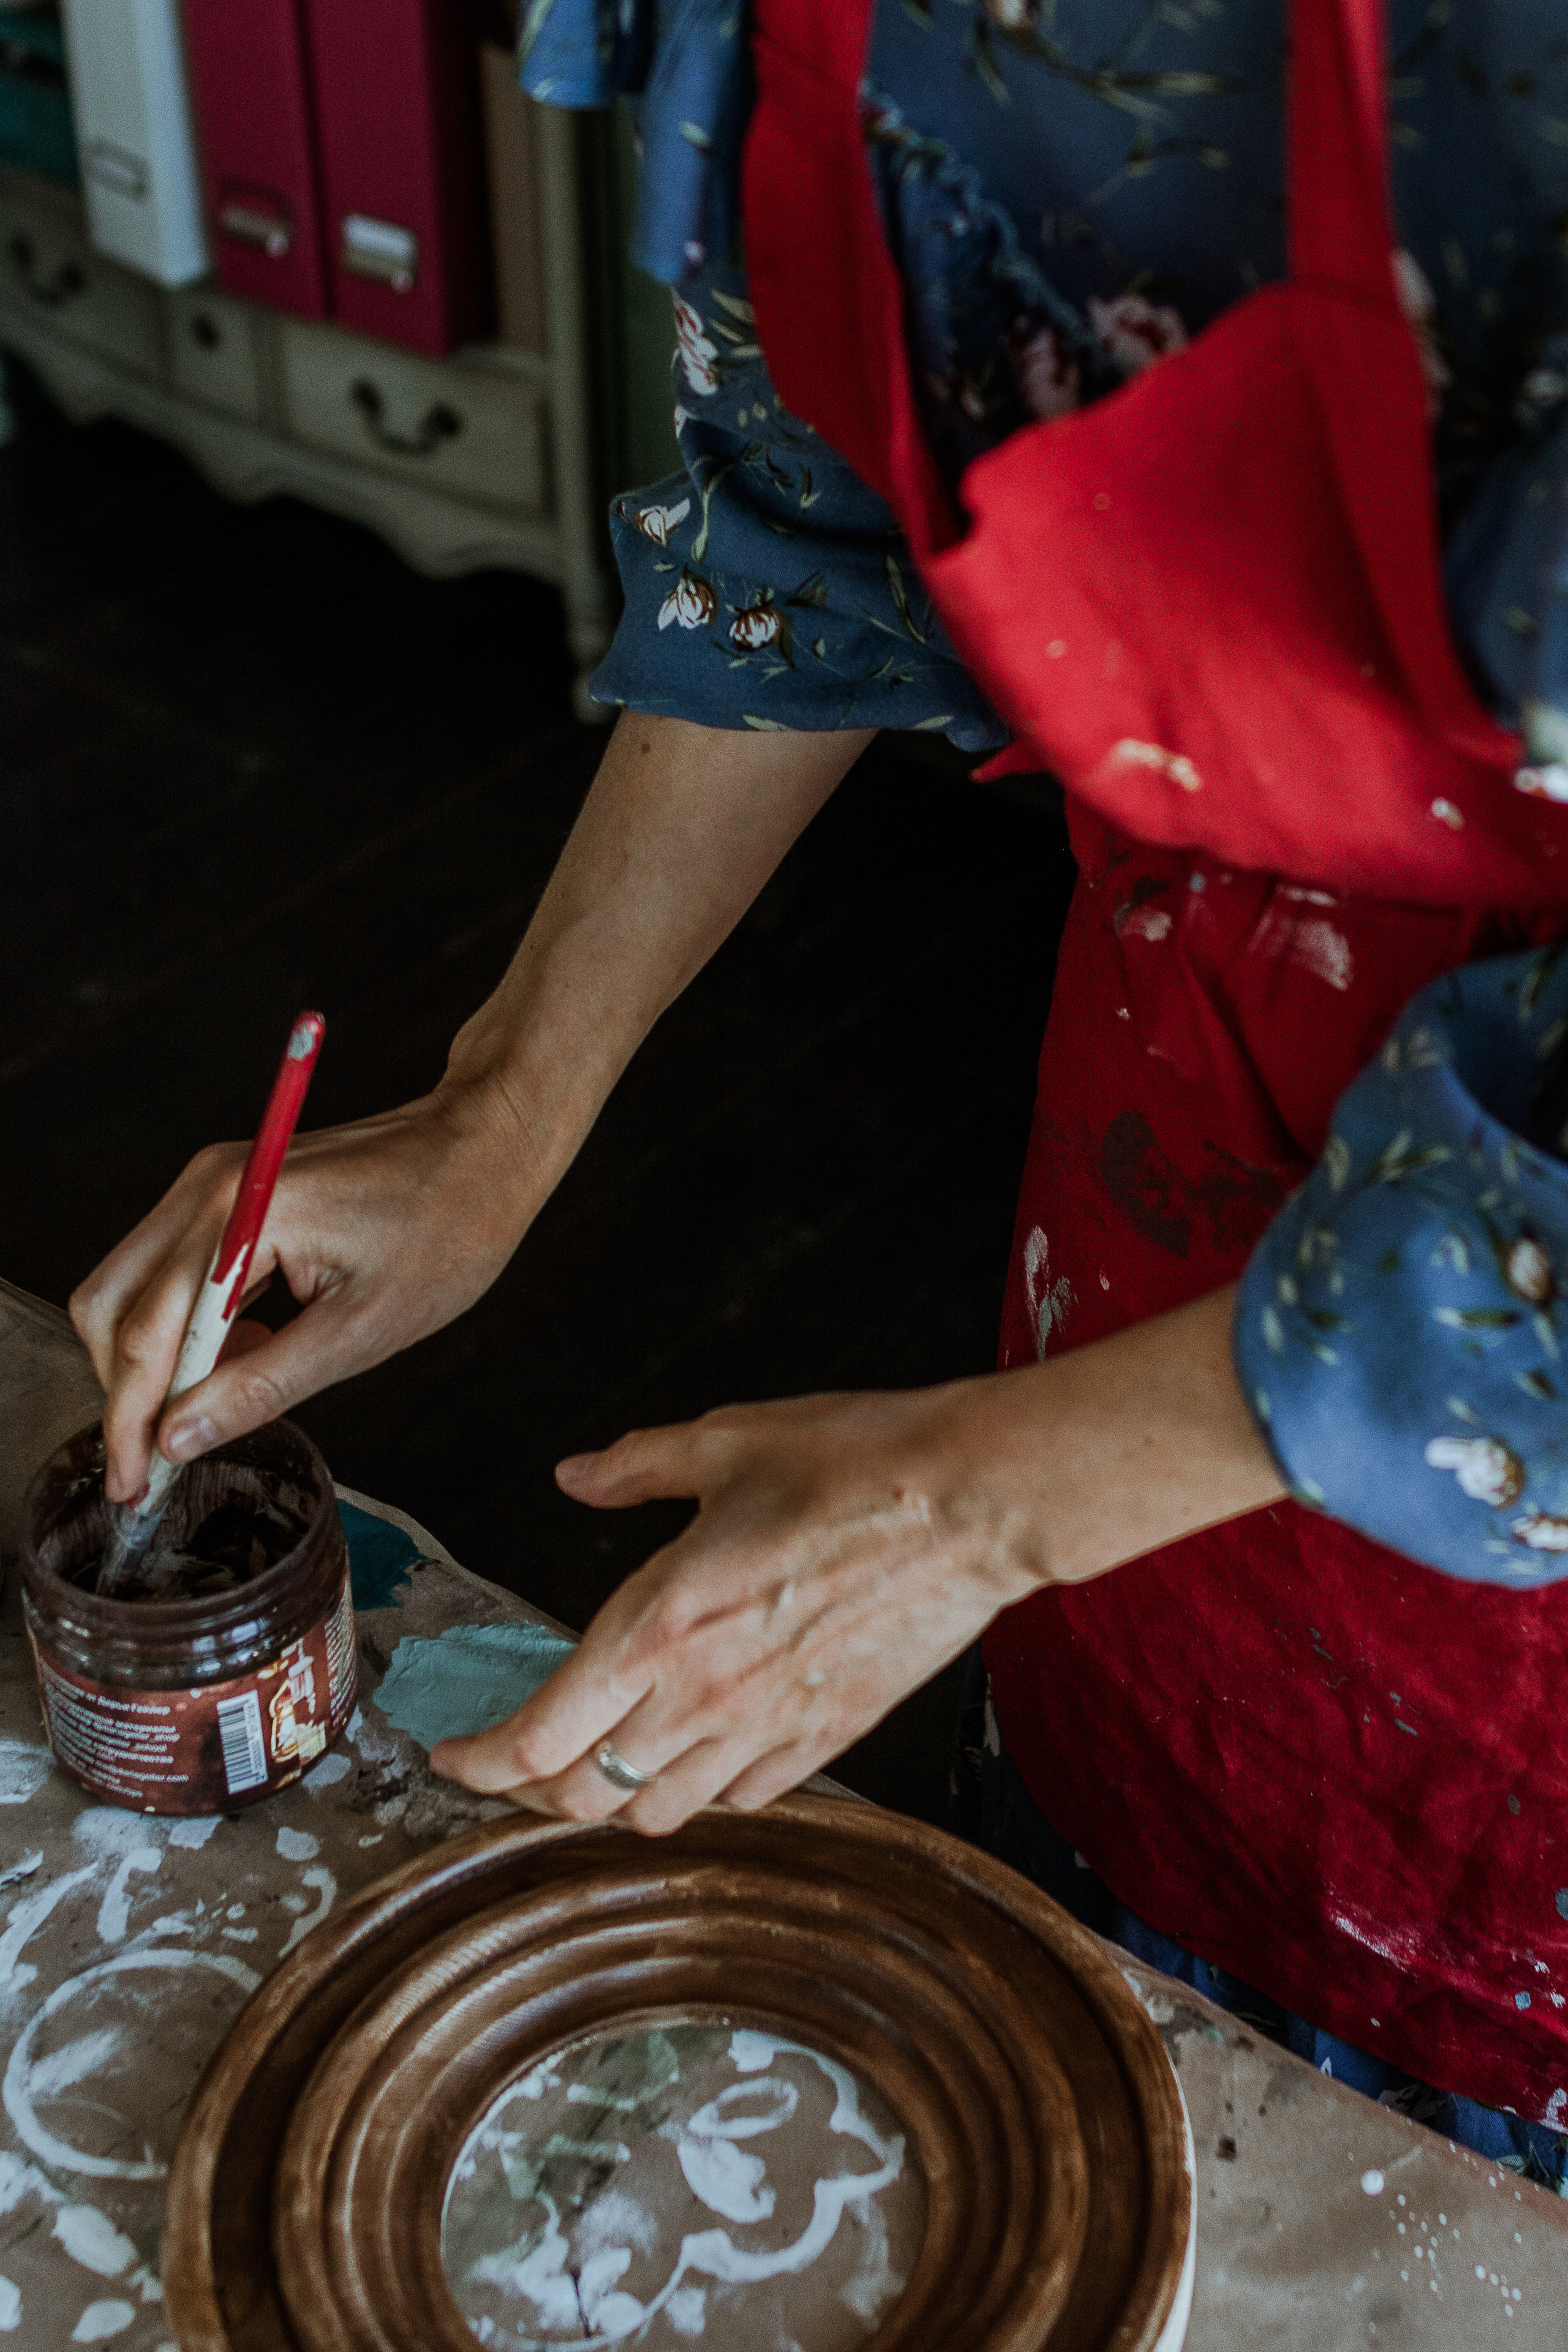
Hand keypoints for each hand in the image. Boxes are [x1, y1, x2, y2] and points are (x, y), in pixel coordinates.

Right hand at [70, 1080, 529, 1501]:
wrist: (483, 1147)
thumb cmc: (446, 1229)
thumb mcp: (364, 1329)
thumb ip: (263, 1385)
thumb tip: (178, 1437)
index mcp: (237, 1215)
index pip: (146, 1332)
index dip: (128, 1420)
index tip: (130, 1487)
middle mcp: (205, 1188)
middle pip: (111, 1304)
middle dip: (125, 1390)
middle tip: (160, 1463)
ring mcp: (212, 1184)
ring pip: (134, 1287)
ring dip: (157, 1359)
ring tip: (221, 1405)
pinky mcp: (228, 1192)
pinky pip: (175, 1269)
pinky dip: (189, 1325)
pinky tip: (249, 1350)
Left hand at [429, 1286, 1283, 1832]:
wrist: (972, 1501)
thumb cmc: (851, 1461)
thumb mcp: (725, 1440)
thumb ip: (637, 1467)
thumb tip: (575, 1475)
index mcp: (657, 1624)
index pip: (537, 1740)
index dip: (478, 1762)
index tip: (451, 1754)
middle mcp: (700, 1696)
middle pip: (581, 1796)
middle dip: (532, 1787)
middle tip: (517, 1754)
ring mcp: (768, 1728)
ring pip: (656, 1816)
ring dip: (613, 1798)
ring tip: (601, 1758)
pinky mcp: (828, 1738)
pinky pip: (740, 1797)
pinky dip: (699, 1789)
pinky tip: (696, 1747)